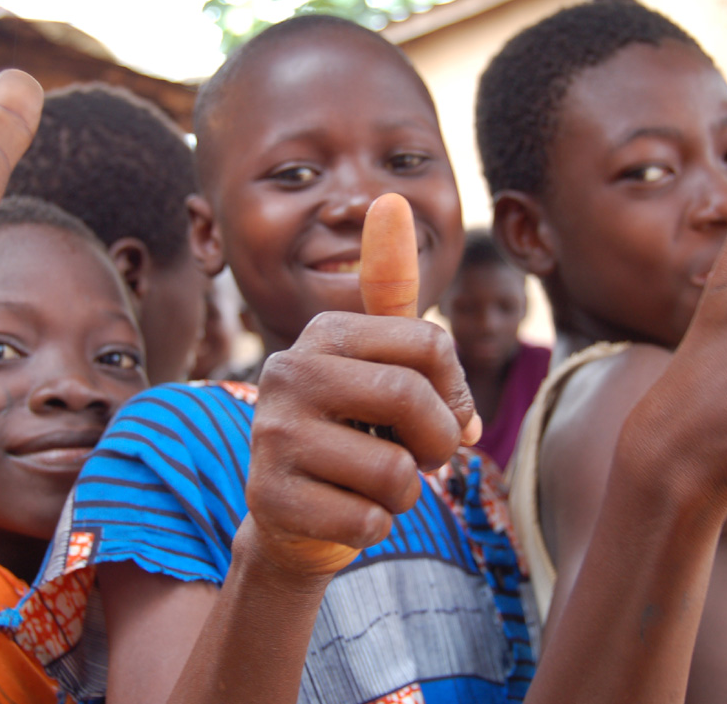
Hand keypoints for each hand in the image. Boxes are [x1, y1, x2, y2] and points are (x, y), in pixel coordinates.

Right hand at [245, 193, 477, 577]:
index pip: (431, 344)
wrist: (294, 516)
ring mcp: (272, 435)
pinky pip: (369, 522)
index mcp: (323, 332)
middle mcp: (287, 371)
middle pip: (412, 398)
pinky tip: (343, 512)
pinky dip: (374, 527)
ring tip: (372, 485)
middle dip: (438, 443)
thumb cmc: (355, 433)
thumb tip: (393, 198)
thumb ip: (393, 295)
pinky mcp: (269, 497)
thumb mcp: (379, 364)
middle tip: (421, 456)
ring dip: (405, 494)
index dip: (456, 392)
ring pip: (396, 473)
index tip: (445, 413)